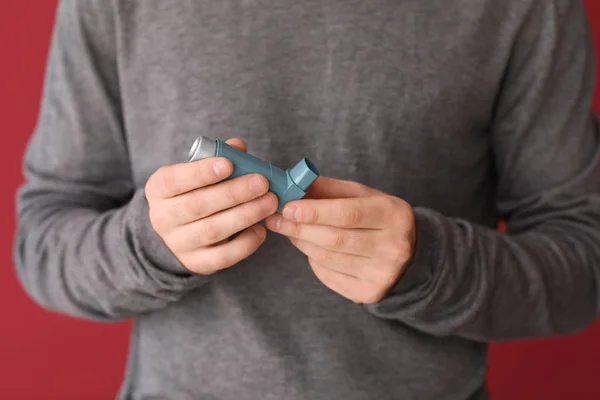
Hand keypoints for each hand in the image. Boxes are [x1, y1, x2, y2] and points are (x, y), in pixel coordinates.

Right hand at [146, 138, 278, 274]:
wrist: (179, 234)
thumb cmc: (194, 193)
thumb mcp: (196, 173)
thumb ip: (218, 157)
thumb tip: (239, 147)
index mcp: (159, 189)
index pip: (174, 180)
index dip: (200, 172)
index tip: (228, 164)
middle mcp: (162, 218)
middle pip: (198, 205)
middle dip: (234, 193)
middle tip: (262, 183)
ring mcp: (178, 243)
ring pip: (213, 230)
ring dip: (245, 214)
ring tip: (269, 202)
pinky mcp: (196, 263)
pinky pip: (222, 256)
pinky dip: (245, 244)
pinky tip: (261, 229)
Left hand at [265, 177, 415, 303]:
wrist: (410, 256)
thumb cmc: (379, 218)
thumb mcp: (364, 196)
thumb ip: (330, 189)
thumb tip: (293, 184)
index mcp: (393, 215)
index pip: (349, 214)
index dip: (315, 212)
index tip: (288, 207)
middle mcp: (393, 247)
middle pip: (334, 239)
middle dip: (299, 228)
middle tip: (275, 218)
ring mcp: (382, 274)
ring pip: (327, 258)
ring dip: (301, 242)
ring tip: (288, 229)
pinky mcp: (369, 293)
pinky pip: (328, 276)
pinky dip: (313, 260)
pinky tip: (310, 248)